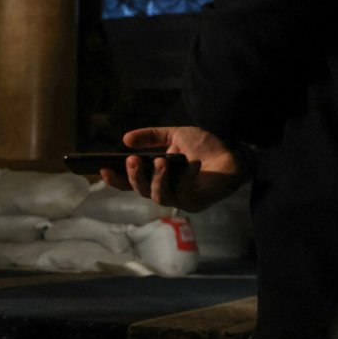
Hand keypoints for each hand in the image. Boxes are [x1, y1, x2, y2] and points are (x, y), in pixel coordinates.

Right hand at [98, 127, 246, 211]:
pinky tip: (193, 163)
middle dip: (134, 176)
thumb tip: (124, 139)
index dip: (116, 179)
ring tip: (160, 161)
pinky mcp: (196, 203)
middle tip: (131, 160)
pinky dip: (187, 177)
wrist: (235, 152)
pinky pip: (184, 193)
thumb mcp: (174, 135)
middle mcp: (165, 190)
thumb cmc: (205, 145)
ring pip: (158, 196)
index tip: (102, 169)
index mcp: (156, 177)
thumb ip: (150, 137)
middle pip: (140, 190)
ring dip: (157, 179)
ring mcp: (180, 199)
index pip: (130, 183)